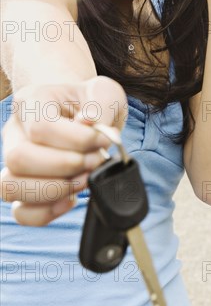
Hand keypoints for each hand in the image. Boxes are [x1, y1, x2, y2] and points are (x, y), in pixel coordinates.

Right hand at [0, 76, 127, 225]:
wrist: (83, 111)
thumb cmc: (91, 102)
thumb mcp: (105, 93)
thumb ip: (101, 105)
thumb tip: (89, 123)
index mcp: (32, 101)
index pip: (41, 126)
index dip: (77, 139)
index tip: (104, 139)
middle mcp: (15, 131)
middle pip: (19, 158)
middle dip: (65, 166)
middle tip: (95, 160)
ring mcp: (14, 162)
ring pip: (10, 187)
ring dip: (54, 190)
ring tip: (84, 179)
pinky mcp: (23, 188)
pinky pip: (21, 212)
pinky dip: (47, 212)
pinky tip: (71, 198)